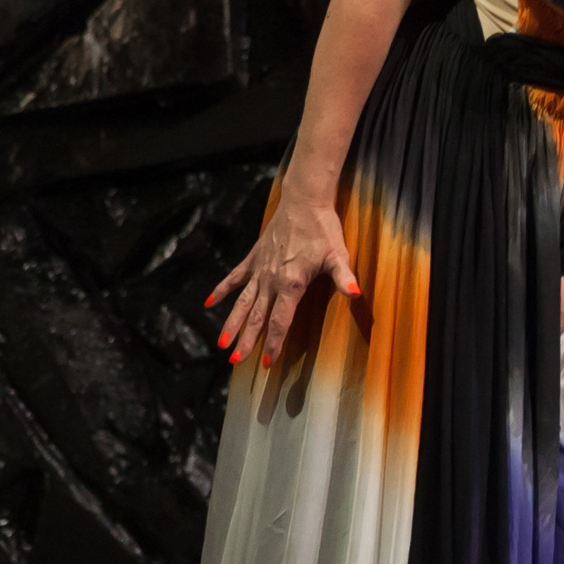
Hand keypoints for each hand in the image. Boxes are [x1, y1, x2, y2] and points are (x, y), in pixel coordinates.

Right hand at [205, 190, 357, 367]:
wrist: (303, 201)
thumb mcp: (338, 255)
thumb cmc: (323, 229)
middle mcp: (271, 280)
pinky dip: (221, 290)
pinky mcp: (253, 258)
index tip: (268, 363)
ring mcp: (259, 269)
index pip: (281, 320)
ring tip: (221, 343)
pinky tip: (209, 304)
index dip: (274, 342)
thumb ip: (344, 277)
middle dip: (247, 340)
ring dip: (232, 323)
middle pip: (257, 316)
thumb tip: (355, 294)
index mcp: (291, 283)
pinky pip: (234, 277)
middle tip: (236, 362)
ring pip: (242, 302)